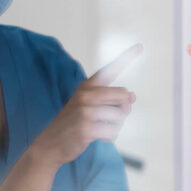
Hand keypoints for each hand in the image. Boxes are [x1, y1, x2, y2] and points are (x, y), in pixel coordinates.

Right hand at [29, 45, 141, 167]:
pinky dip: (110, 137)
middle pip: (123, 96)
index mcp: (87, 86)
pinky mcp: (86, 128)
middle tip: (110, 118)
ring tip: (100, 128)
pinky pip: (113, 131)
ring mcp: (85, 111)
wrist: (50, 144)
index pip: (109, 70)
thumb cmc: (73, 123)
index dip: (126, 57)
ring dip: (116, 126)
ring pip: (120, 115)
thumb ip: (110, 99)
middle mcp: (86, 95)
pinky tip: (98, 137)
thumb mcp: (88, 106)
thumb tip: (133, 97)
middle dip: (123, 109)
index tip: (140, 46)